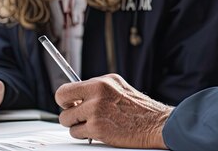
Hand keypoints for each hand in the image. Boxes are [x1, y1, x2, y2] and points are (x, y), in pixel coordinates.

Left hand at [56, 73, 171, 148]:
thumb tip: (77, 95)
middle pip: (61, 101)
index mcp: (102, 82)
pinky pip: (77, 133)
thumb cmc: (138, 109)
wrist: (156, 123)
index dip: (65, 98)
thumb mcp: (118, 87)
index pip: (67, 87)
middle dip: (68, 110)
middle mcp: (97, 93)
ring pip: (67, 120)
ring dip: (77, 125)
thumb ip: (97, 89)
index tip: (70, 103)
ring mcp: (96, 110)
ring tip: (93, 124)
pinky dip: (84, 135)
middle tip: (78, 115)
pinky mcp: (97, 128)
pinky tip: (99, 131)